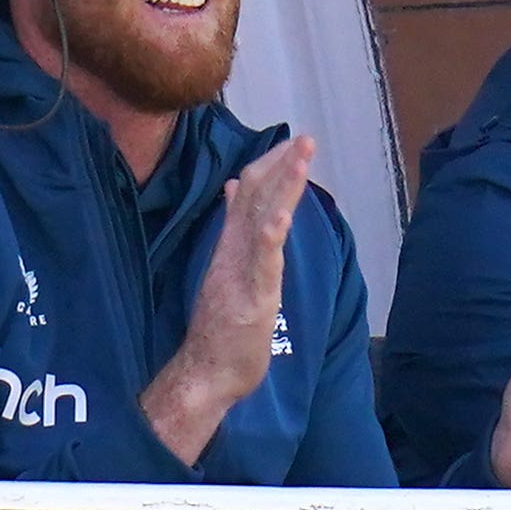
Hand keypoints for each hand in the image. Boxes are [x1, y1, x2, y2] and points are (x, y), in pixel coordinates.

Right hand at [142, 135, 313, 464]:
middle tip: (304, 138)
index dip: (271, 168)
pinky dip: (269, 238)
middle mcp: (234, 253)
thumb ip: (232, 230)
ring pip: (262, 222)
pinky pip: (260, 264)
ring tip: (298, 158)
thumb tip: (235, 190)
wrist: (205, 371)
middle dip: (283, 167)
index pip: (251, 198)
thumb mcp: (229, 269)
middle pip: (258, 201)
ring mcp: (241, 273)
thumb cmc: (221, 327)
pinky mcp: (250, 298)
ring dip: (282, 188)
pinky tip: (281, 216)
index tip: (290, 142)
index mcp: (232, 247)